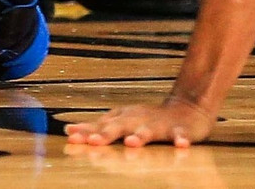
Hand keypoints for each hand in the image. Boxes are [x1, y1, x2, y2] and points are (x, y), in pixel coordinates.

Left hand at [64, 96, 216, 147]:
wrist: (186, 108)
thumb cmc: (147, 119)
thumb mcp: (121, 120)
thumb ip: (96, 127)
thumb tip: (68, 131)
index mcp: (123, 117)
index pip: (101, 125)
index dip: (87, 131)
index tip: (71, 136)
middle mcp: (138, 119)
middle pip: (121, 126)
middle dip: (107, 133)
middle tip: (94, 142)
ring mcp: (159, 124)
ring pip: (149, 130)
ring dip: (140, 136)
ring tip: (132, 142)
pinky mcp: (180, 130)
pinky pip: (181, 135)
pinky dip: (181, 139)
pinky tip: (181, 146)